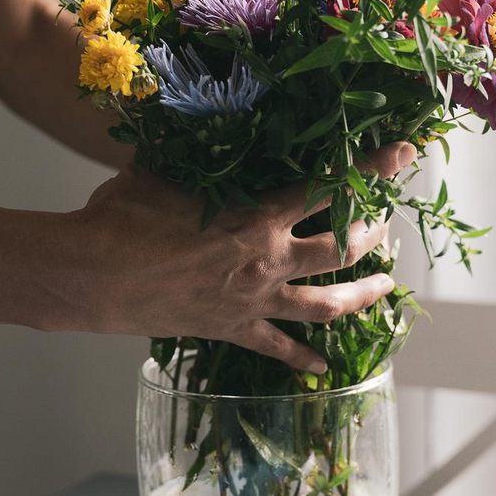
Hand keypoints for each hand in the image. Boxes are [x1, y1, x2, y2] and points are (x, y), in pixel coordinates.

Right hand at [63, 142, 418, 371]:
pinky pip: (278, 349)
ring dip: (363, 295)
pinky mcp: (232, 330)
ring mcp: (254, 302)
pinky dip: (303, 360)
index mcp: (258, 216)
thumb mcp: (165, 171)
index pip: (331, 187)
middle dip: (375, 232)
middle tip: (388, 223)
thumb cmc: (122, 216)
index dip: (373, 167)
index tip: (404, 151)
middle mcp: (268, 262)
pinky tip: (325, 369)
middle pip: (344, 249)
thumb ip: (200, 155)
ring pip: (327, 304)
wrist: (91, 277)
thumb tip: (209, 126)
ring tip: (387, 288)